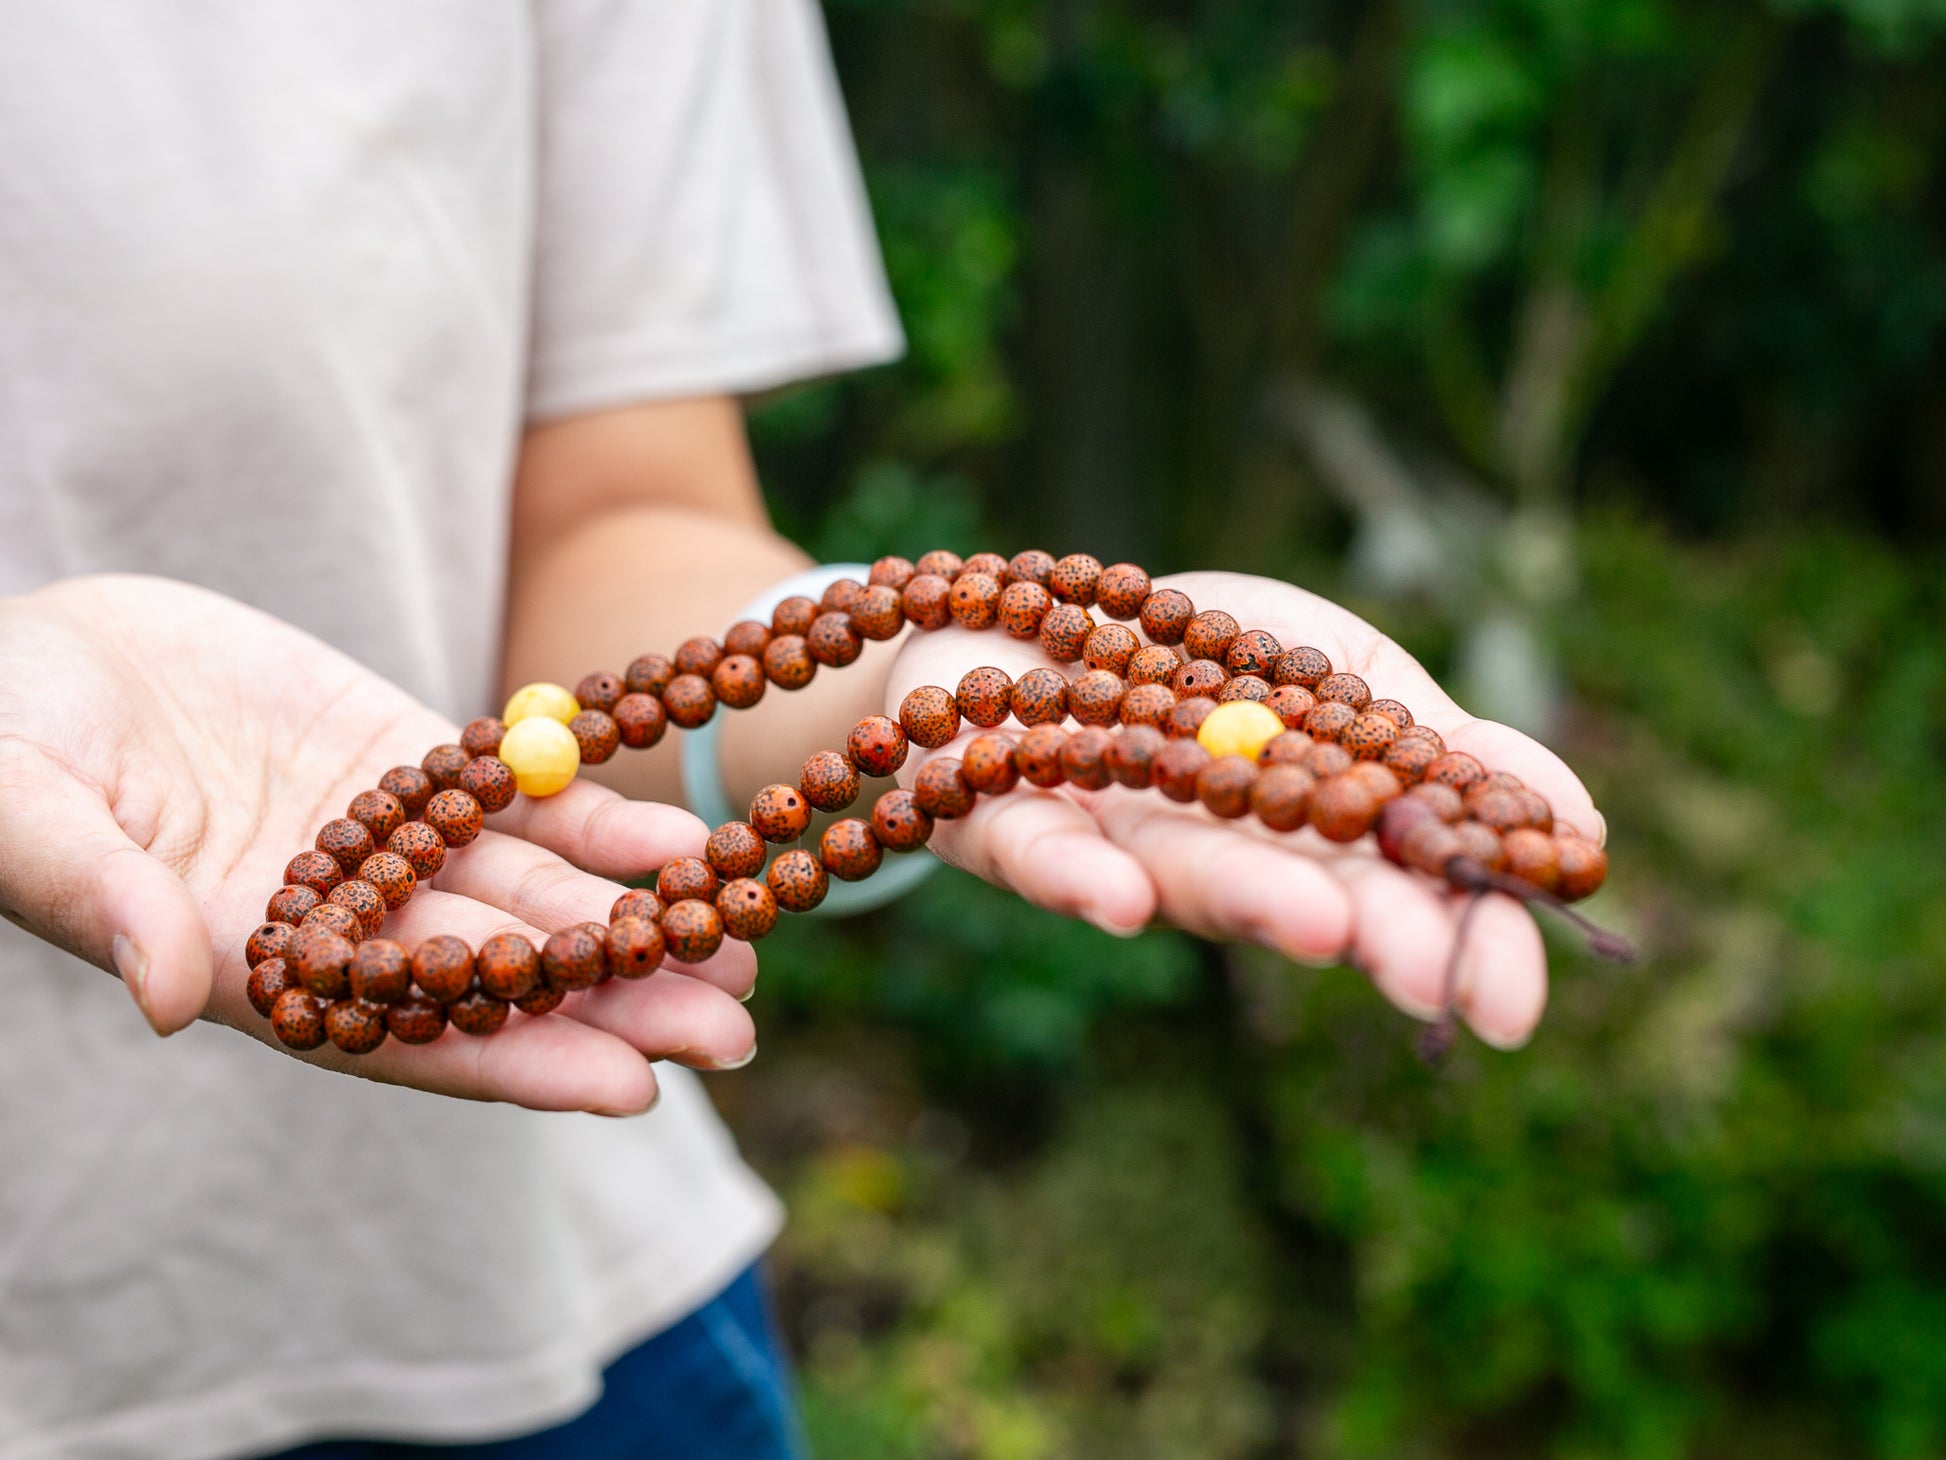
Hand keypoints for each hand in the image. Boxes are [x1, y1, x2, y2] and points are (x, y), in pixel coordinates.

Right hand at [0, 575, 755, 1112]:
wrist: (26, 651)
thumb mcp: (23, 815)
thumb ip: (99, 898)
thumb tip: (166, 993)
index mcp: (254, 967)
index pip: (406, 1034)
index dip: (515, 1063)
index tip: (629, 1091)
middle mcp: (342, 918)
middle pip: (498, 973)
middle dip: (614, 1001)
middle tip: (733, 1026)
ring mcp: (380, 839)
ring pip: (529, 890)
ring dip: (635, 916)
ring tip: (741, 942)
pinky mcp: (399, 761)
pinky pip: (515, 798)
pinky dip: (595, 817)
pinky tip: (681, 838)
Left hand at [886, 571, 1605, 1048]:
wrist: (1019, 617)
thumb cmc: (1198, 660)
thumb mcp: (1342, 676)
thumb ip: (1438, 745)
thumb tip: (1581, 825)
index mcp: (1309, 826)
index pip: (1399, 887)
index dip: (1456, 942)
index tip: (1514, 1003)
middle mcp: (1217, 850)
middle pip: (1299, 893)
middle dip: (1369, 933)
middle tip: (1439, 980)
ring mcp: (1110, 835)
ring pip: (1183, 875)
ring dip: (1254, 901)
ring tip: (1324, 925)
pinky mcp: (1000, 816)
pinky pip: (1036, 853)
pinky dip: (1077, 875)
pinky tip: (1122, 899)